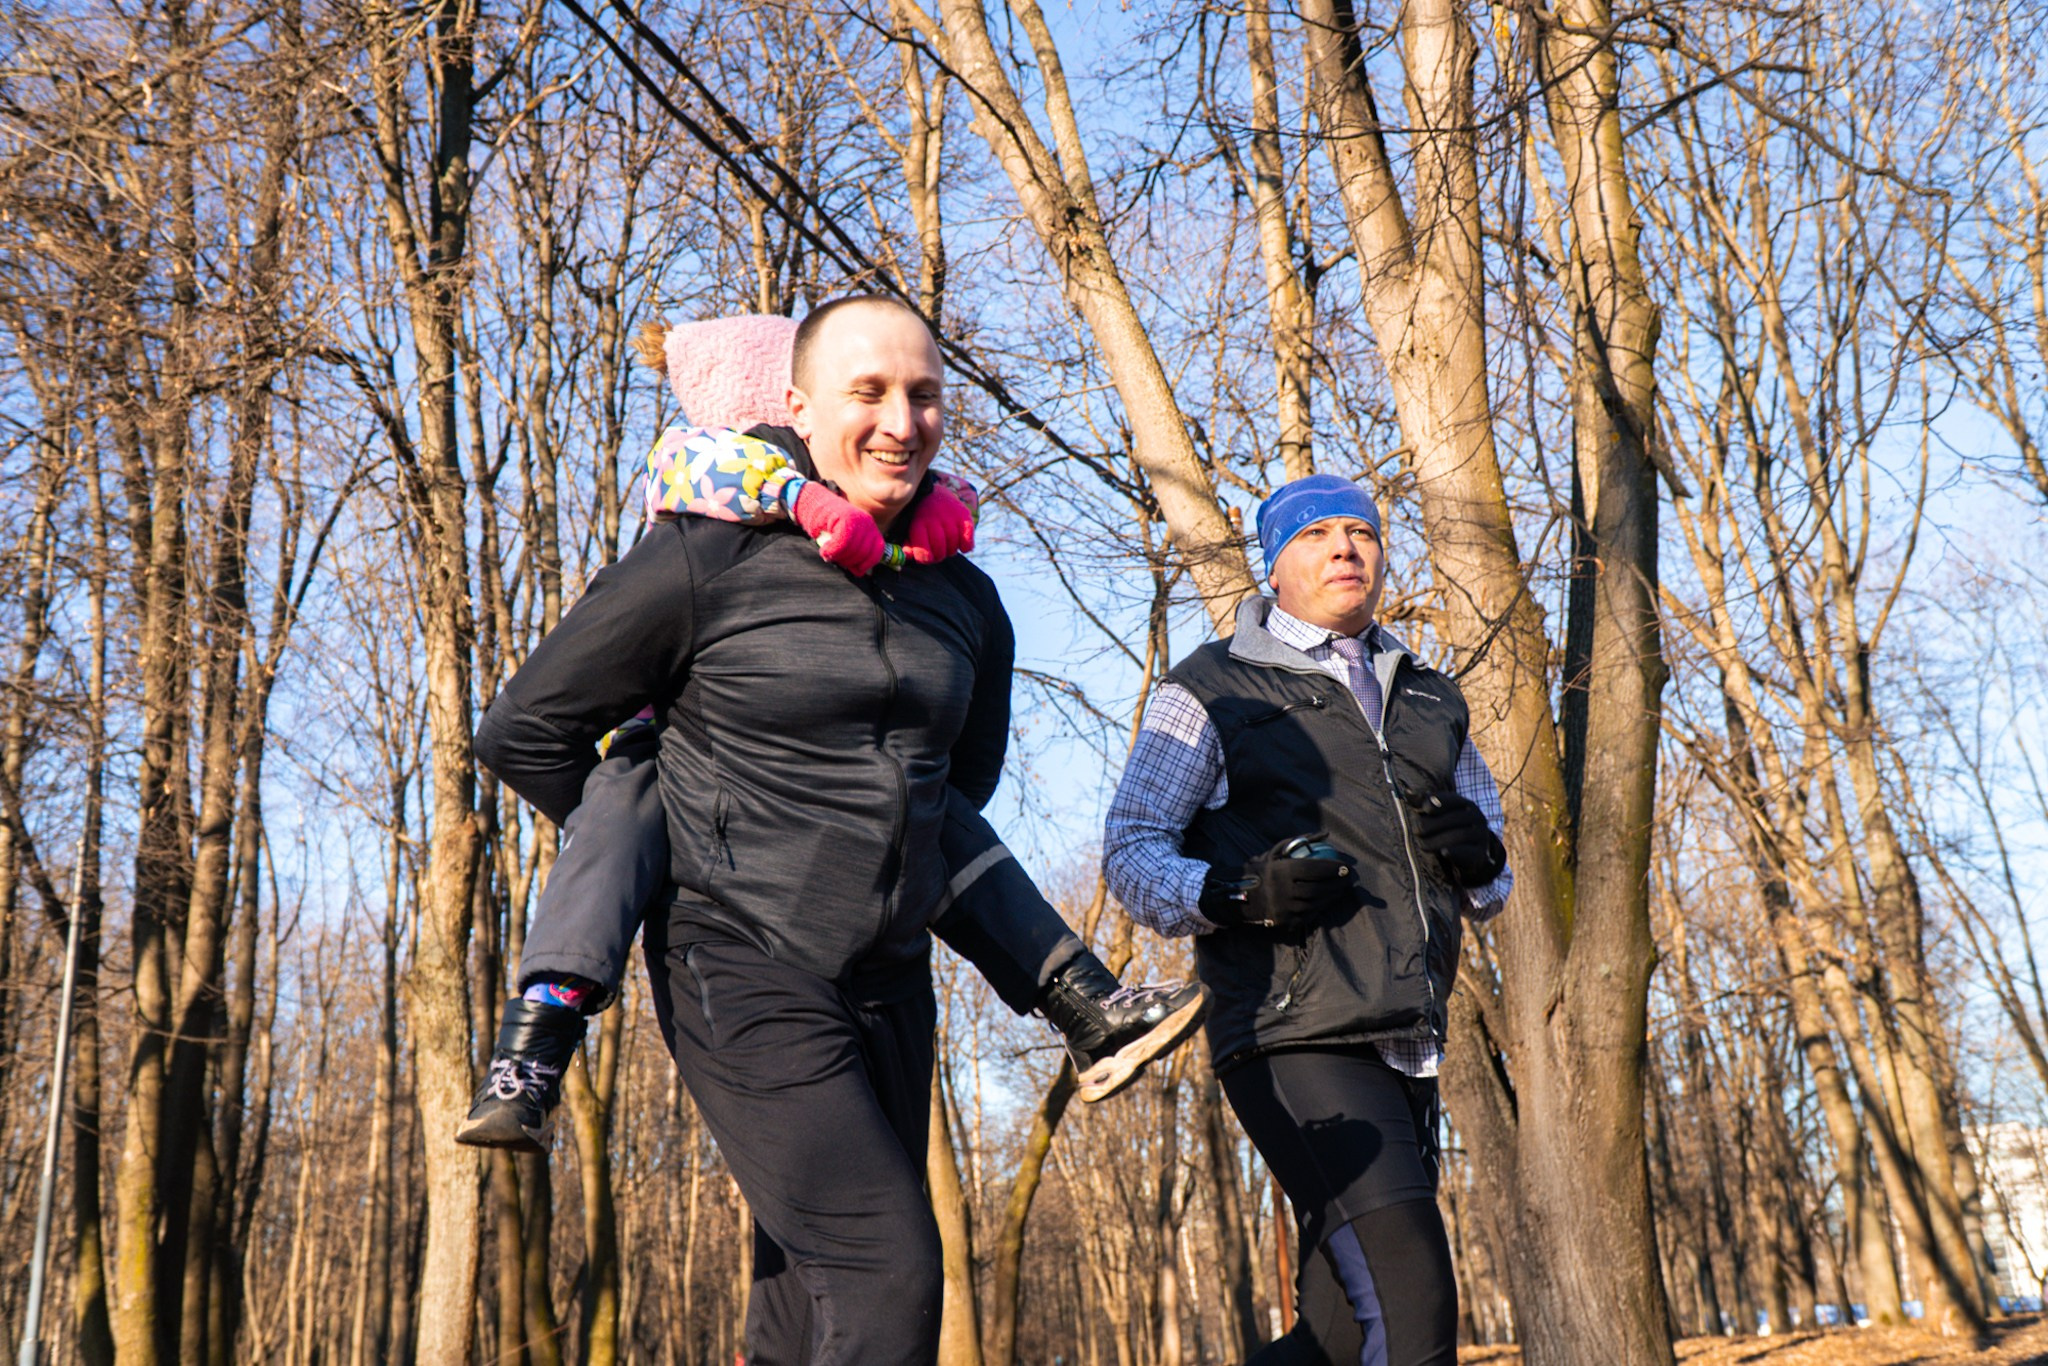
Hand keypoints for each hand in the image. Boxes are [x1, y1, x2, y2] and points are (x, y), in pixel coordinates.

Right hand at [789, 480, 885, 574]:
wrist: (813, 504)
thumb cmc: (828, 525)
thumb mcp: (846, 540)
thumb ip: (855, 553)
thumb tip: (862, 572)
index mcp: (870, 528)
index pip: (877, 551)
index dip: (867, 563)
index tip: (857, 569)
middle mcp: (866, 522)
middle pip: (863, 552)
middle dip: (849, 561)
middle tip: (836, 559)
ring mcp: (856, 519)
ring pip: (852, 549)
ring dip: (838, 556)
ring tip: (828, 553)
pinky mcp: (844, 518)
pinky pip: (841, 544)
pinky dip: (831, 551)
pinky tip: (825, 550)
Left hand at [902, 475, 977, 563]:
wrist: (933, 493)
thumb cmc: (920, 518)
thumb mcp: (910, 528)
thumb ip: (908, 544)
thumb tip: (908, 556)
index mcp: (919, 523)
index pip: (923, 549)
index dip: (925, 558)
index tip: (927, 558)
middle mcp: (934, 518)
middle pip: (939, 548)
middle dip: (939, 556)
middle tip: (938, 553)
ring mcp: (950, 516)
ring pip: (953, 544)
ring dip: (951, 551)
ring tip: (947, 547)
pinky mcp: (964, 514)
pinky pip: (967, 538)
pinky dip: (966, 546)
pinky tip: (961, 547)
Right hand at [1198, 835, 1352, 930]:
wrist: (1240, 896)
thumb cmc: (1261, 870)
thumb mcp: (1276, 853)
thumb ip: (1300, 843)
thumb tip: (1326, 835)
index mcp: (1281, 871)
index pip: (1314, 869)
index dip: (1333, 869)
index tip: (1346, 867)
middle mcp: (1283, 891)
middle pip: (1318, 889)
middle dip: (1337, 884)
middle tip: (1348, 879)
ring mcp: (1285, 909)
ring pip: (1316, 904)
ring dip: (1332, 897)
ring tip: (1340, 889)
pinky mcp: (1286, 922)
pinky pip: (1309, 915)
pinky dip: (1321, 907)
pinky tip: (1327, 901)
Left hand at [1405, 790, 1505, 887]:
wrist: (1466, 853)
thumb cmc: (1445, 829)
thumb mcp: (1435, 815)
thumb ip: (1422, 803)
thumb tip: (1408, 792)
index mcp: (1466, 804)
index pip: (1451, 800)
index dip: (1436, 802)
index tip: (1425, 809)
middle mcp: (1477, 817)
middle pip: (1452, 819)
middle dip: (1430, 825)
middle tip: (1416, 832)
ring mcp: (1481, 836)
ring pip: (1459, 836)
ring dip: (1436, 841)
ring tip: (1422, 845)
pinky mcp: (1481, 854)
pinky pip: (1469, 853)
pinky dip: (1456, 853)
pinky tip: (1444, 853)